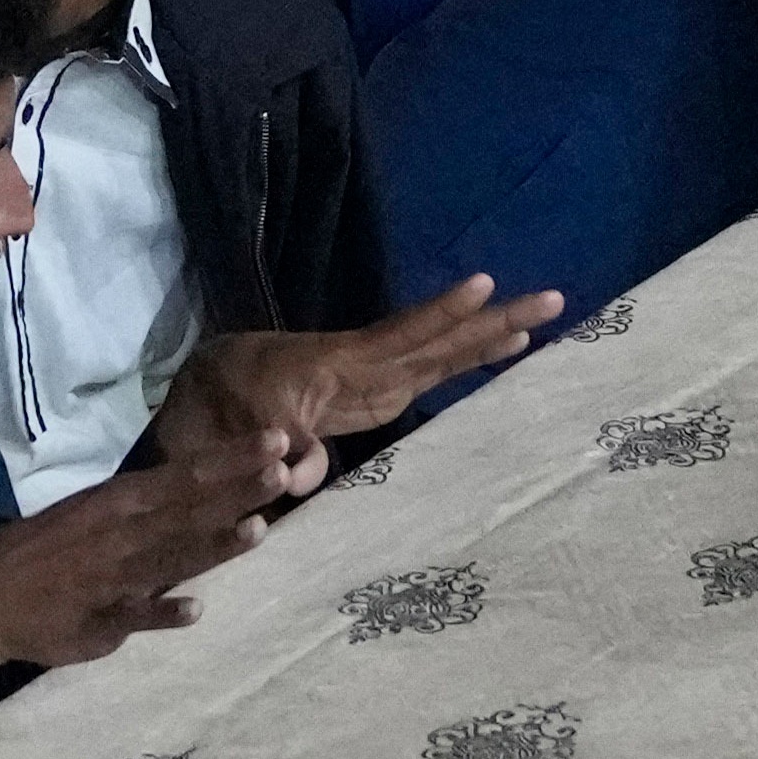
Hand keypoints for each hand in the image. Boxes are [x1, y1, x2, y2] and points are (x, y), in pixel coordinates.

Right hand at [0, 441, 282, 686]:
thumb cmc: (40, 554)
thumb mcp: (87, 516)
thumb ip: (140, 513)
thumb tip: (192, 501)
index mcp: (115, 504)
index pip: (182, 477)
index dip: (229, 460)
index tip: (274, 441)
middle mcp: (118, 534)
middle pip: (187, 511)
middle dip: (236, 491)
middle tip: (285, 469)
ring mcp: (108, 578)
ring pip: (169, 558)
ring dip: (212, 545)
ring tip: (258, 530)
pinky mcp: (96, 623)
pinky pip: (133, 617)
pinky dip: (161, 612)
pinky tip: (194, 610)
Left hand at [172, 277, 570, 465]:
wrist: (204, 393)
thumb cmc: (216, 407)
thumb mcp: (237, 427)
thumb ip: (275, 450)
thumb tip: (302, 472)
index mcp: (335, 364)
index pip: (399, 336)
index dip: (440, 315)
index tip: (484, 286)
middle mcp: (364, 363)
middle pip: (439, 338)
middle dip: (493, 319)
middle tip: (553, 296)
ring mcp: (373, 378)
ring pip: (441, 352)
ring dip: (490, 336)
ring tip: (544, 316)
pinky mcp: (374, 395)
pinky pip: (428, 374)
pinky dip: (465, 359)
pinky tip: (500, 351)